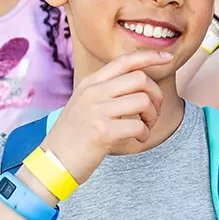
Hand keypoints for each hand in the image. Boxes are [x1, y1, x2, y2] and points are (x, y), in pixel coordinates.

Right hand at [43, 50, 171, 184]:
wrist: (51, 163)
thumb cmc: (72, 138)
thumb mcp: (82, 105)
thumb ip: (104, 92)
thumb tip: (136, 85)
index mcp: (90, 83)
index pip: (124, 61)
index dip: (149, 56)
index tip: (167, 58)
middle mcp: (93, 92)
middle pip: (140, 79)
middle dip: (156, 95)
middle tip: (153, 113)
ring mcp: (96, 110)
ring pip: (143, 101)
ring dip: (152, 116)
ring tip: (145, 127)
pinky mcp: (102, 131)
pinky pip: (138, 125)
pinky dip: (145, 134)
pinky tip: (138, 140)